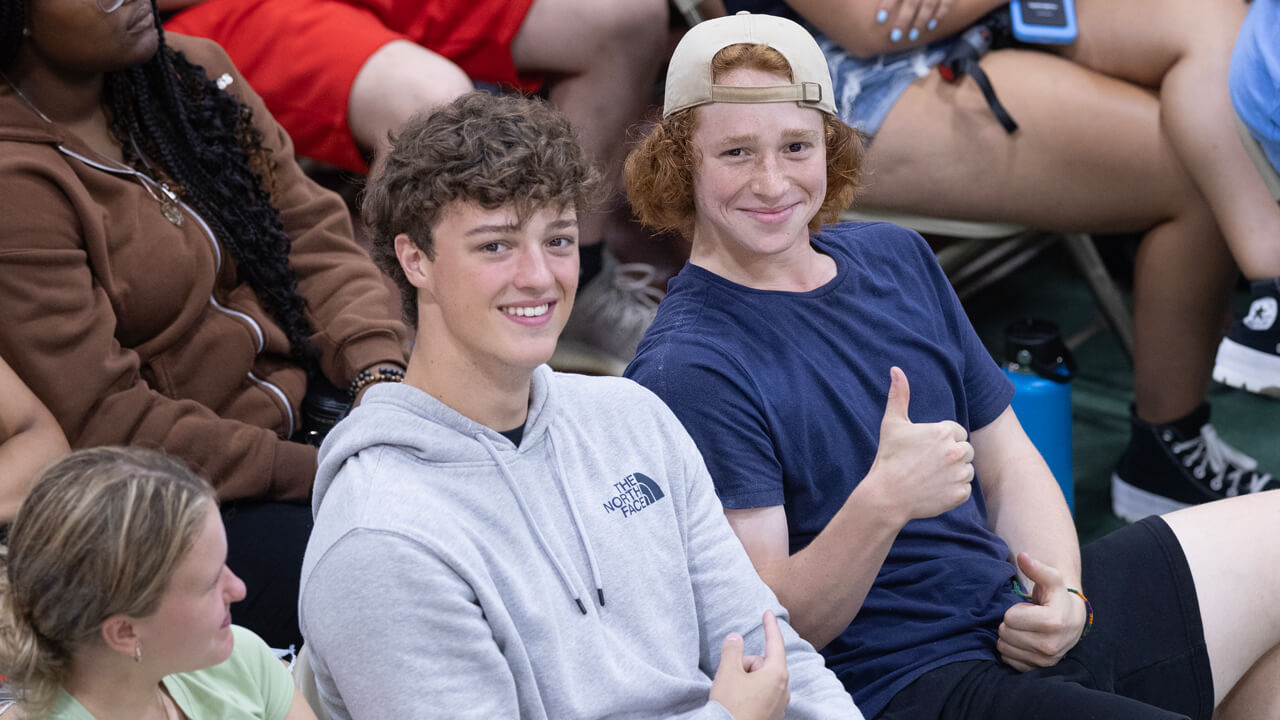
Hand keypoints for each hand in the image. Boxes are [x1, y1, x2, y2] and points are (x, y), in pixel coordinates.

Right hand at [710, 610, 789, 719]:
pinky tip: (739, 703)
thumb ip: (732, 650)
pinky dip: (750, 693)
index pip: (775, 643)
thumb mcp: (728, 672)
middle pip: (763, 664)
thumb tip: (736, 638)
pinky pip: (762, 696)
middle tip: (730, 677)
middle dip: (745, 665)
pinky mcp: (773, 716)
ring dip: (746, 680)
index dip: (770, 626)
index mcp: (777, 674)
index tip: (768, 613)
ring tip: (732, 694)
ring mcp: (780, 705)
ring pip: (761, 681)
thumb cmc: (731, 705)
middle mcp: (784, 690)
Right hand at [865, 367, 973, 522]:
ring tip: (931, 477)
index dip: (942, 441)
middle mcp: (956, 451)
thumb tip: (896, 370)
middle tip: (928, 465)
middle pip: (965, 450)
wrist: (887, 496)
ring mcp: (959, 474)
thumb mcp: (892, 424)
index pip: (956, 433)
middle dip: (951, 456)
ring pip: (967, 470)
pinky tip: (934, 490)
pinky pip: (965, 489)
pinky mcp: (960, 494)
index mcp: (944, 432)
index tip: (925, 450)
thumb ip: (899, 395)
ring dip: (954, 473)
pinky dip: (953, 491)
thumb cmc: (889, 458)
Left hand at [875, 0, 954, 43]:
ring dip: (921, 21)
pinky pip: (946, 1)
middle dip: (903, 19)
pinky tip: (931, 26)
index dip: (887, 3)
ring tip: (912, 36)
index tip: (879, 20)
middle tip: (894, 37)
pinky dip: (940, 13)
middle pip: (912, 0)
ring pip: (929, 3)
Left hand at [998, 553, 1086, 670]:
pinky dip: (1011, 649)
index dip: (1015, 610)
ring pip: (1003, 647)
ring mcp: (1044, 661)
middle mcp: (1050, 646)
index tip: (1028, 609)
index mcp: (1053, 623)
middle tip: (1025, 619)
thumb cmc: (1057, 598)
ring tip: (1024, 629)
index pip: (1009, 618)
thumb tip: (1023, 556)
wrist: (1072, 622)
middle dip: (1010, 623)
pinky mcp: (1037, 669)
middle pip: (1005, 633)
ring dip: (1009, 636)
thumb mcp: (1051, 580)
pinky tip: (1023, 641)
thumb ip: (1037, 569)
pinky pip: (1007, 659)